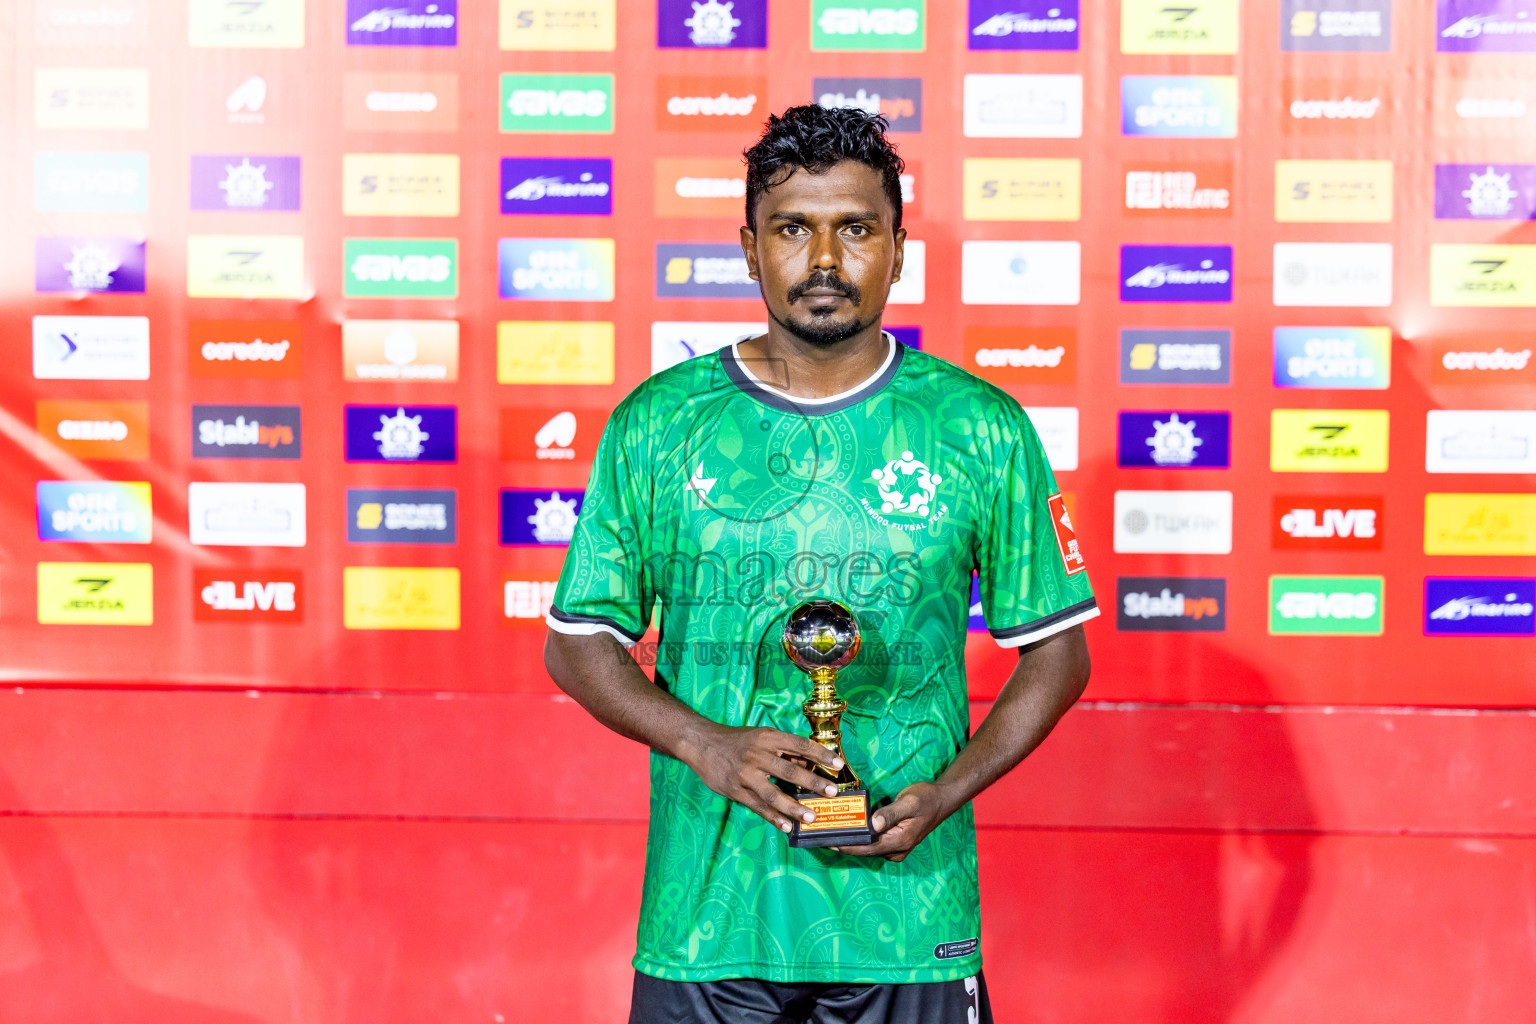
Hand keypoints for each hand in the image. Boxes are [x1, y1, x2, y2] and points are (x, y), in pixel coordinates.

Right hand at [684, 724, 846, 832]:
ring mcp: (744, 774)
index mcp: (766, 738)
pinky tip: (786, 826)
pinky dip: (773, 817)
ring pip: (773, 794)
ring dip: (793, 807)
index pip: (799, 745)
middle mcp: (756, 755)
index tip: (838, 763)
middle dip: (812, 782)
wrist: (701, 743)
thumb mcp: (761, 737)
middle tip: (831, 792)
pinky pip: (757, 807)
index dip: (820, 754)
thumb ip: (784, 751)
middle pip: (789, 770)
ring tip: (811, 817)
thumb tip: (809, 764)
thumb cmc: (736, 740)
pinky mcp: (734, 790)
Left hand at [833, 781, 951, 861]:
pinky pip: (873, 843)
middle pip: (864, 850)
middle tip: (821, 835)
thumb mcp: (909, 802)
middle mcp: (896, 850)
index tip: (826, 841)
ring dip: (850, 841)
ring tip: (829, 832)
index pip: (866, 848)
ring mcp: (896, 848)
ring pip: (868, 848)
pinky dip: (860, 838)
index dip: (846, 846)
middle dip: (843, 844)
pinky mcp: (894, 843)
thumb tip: (873, 824)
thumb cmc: (926, 798)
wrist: (941, 800)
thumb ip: (891, 813)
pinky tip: (847, 829)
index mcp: (900, 841)